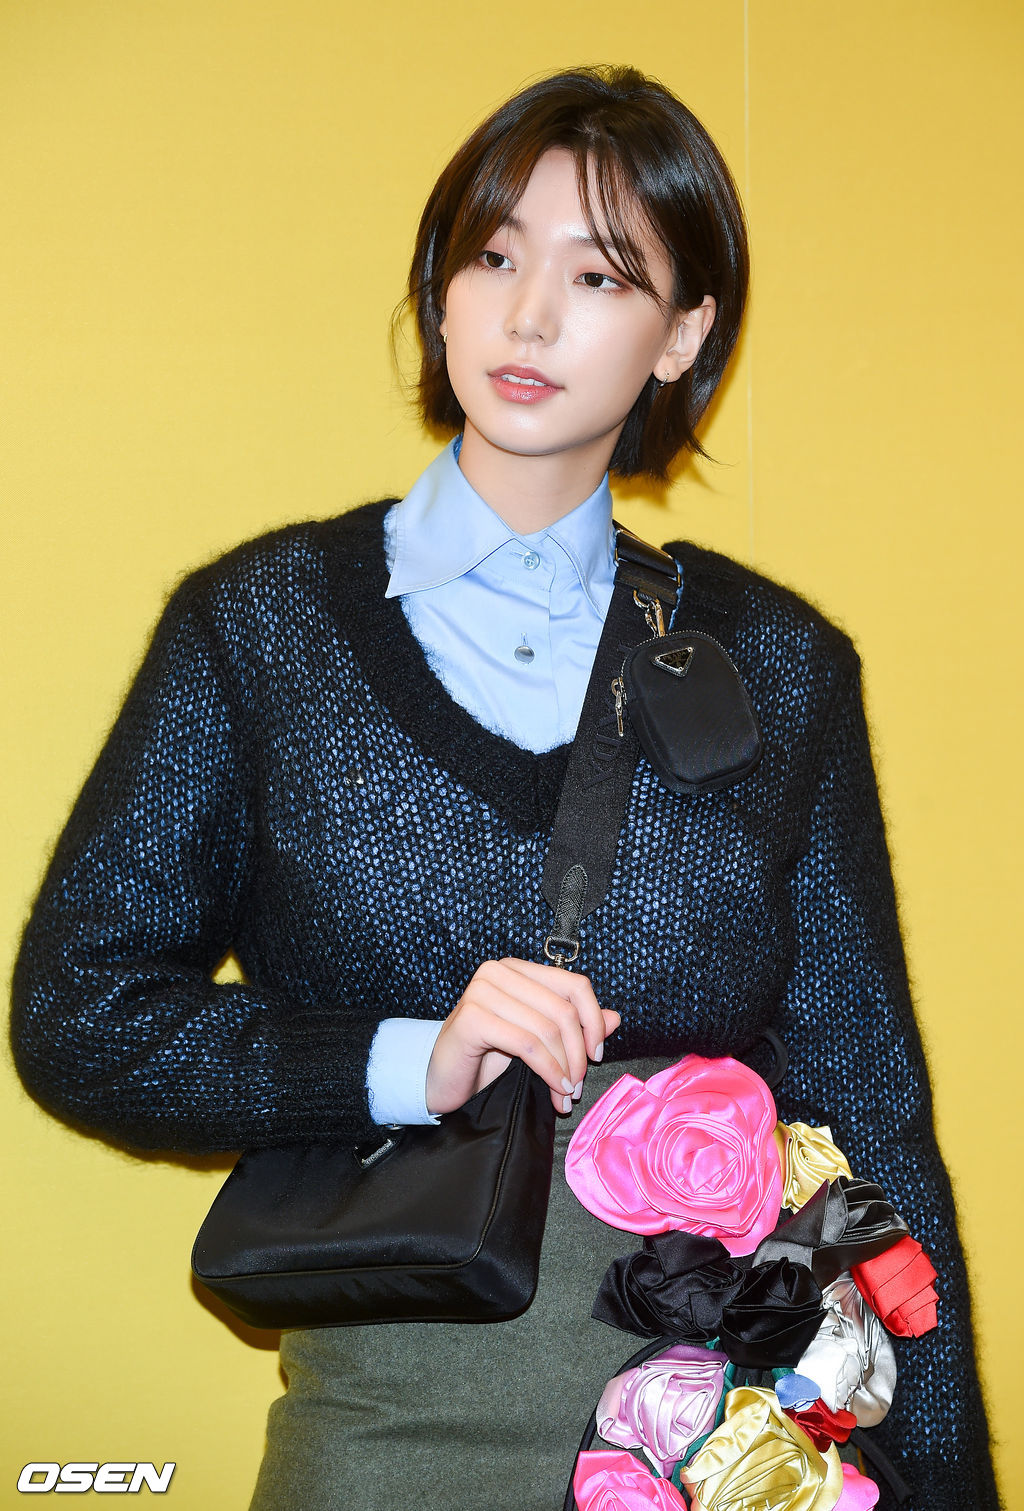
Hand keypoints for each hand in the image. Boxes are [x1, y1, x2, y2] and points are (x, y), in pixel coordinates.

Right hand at [425, 957, 620, 1116]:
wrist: (442, 1079)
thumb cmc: (486, 1057)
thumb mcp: (536, 1039)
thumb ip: (573, 1025)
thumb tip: (616, 1018)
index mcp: (518, 969)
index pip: (574, 984)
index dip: (593, 1020)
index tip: (596, 1053)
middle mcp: (499, 971)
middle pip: (563, 1009)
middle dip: (578, 1053)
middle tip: (578, 1084)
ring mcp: (482, 991)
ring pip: (547, 1029)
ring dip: (564, 1067)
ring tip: (565, 1093)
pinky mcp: (471, 1017)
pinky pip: (527, 1044)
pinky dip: (548, 1071)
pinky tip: (554, 1088)